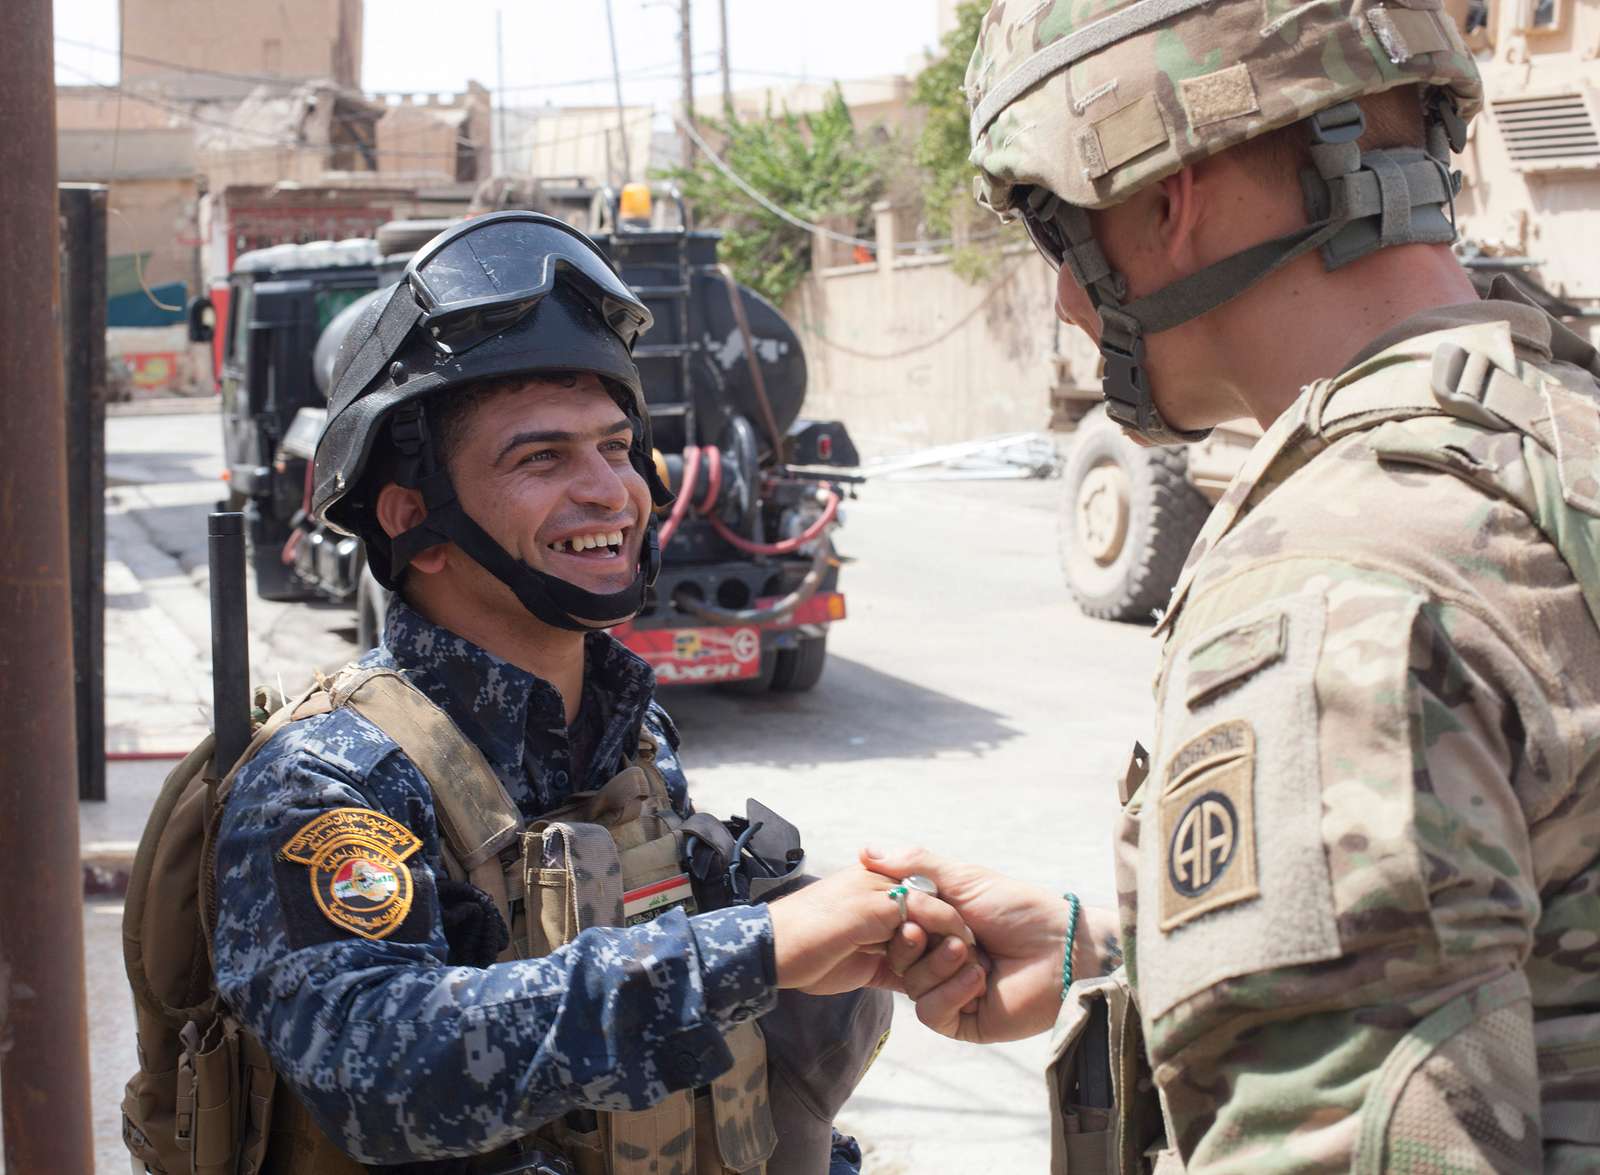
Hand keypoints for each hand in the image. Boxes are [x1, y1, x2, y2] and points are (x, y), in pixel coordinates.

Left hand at [767, 864, 975, 995]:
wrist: (771, 957)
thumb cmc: (816, 926)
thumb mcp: (866, 911)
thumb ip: (906, 908)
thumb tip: (943, 914)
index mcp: (881, 885)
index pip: (929, 901)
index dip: (949, 921)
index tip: (970, 942)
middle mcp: (884, 908)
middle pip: (927, 925)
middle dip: (944, 943)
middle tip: (965, 963)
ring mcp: (879, 940)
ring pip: (920, 952)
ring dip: (934, 965)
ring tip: (948, 978)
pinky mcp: (872, 968)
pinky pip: (905, 975)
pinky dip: (918, 982)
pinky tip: (933, 992)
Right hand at [861, 846, 1099, 1043]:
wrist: (1062, 947)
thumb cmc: (1018, 908)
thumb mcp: (963, 879)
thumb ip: (914, 865)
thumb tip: (864, 850)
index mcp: (937, 929)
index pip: (894, 930)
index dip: (896, 922)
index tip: (908, 912)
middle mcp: (941, 960)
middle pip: (897, 960)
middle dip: (915, 945)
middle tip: (935, 932)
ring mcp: (952, 992)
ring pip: (912, 987)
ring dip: (939, 967)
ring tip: (972, 953)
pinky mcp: (965, 1021)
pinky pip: (932, 1013)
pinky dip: (951, 993)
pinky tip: (979, 980)